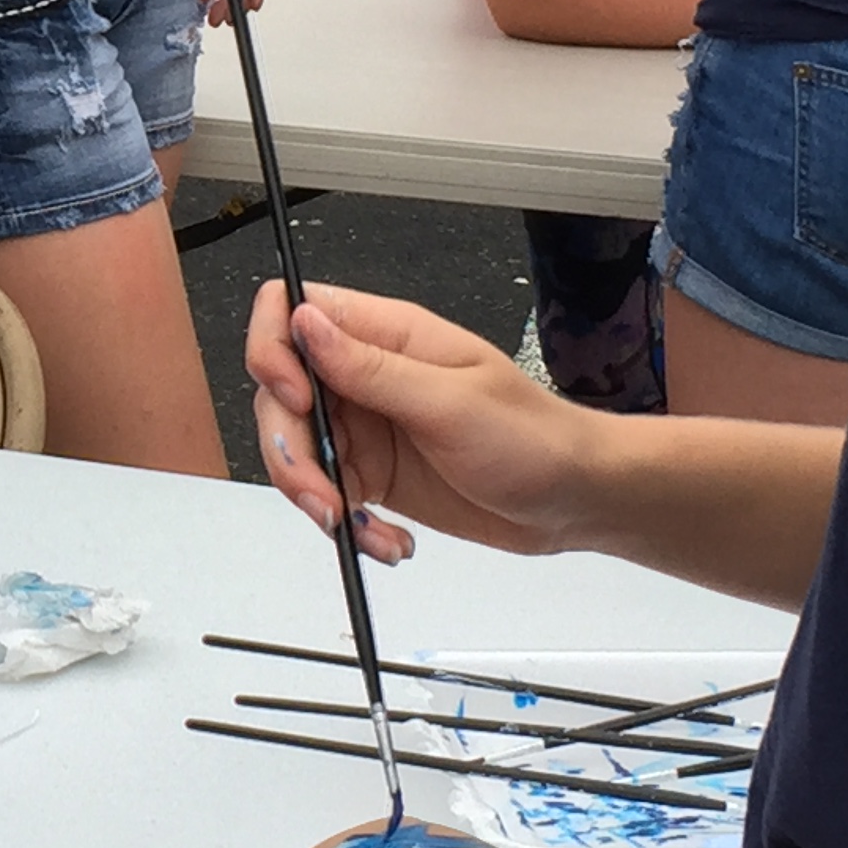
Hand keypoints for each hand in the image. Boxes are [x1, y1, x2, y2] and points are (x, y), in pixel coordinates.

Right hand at [246, 281, 596, 561]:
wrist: (573, 499)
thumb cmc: (535, 438)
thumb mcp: (452, 402)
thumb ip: (370, 367)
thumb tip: (305, 323)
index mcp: (387, 336)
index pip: (291, 311)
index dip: (274, 351)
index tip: (294, 399)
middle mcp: (366, 375)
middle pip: (279, 393)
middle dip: (288, 449)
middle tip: (320, 493)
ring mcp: (366, 424)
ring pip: (295, 448)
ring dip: (313, 495)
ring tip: (351, 525)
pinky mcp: (372, 472)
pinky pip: (327, 494)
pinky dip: (344, 523)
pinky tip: (383, 536)